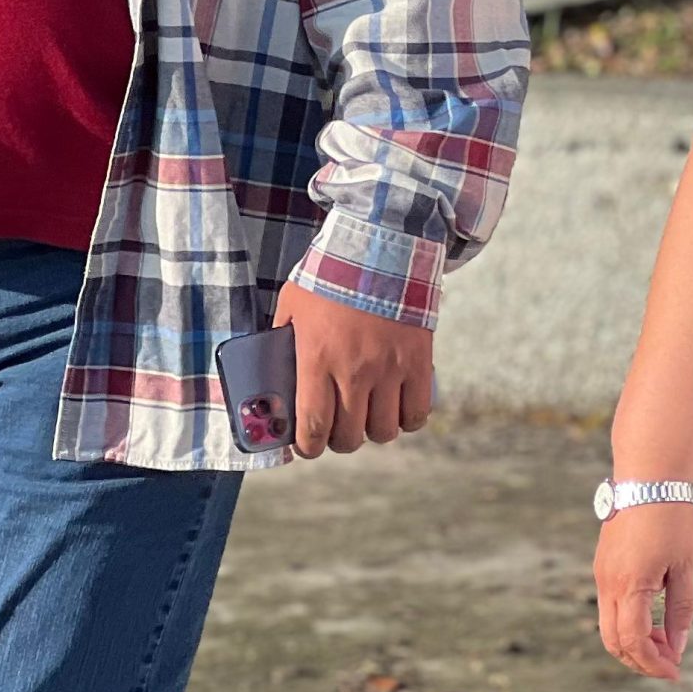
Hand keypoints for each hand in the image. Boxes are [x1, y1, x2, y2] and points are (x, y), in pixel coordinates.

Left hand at [275, 281, 432, 456]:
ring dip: (373, 430)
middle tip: (336, 426)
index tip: (306, 444)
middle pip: (349, 437)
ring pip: (384, 431)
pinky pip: (417, 413)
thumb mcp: (292, 307)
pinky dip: (407, 419)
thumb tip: (272, 378)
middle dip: (338, 440)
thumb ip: (283, 344)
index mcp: (317, 360)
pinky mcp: (419, 362)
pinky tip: (397, 408)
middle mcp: (354, 372)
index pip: (311, 429)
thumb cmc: (329, 275)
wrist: (380, 244)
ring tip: (368, 415)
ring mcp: (390, 369)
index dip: (307, 447)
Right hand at [594, 501, 692, 681]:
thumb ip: (681, 609)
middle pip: (614, 642)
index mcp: (629, 585)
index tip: (676, 672)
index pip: (634, 643)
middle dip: (641, 661)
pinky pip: (609, 607)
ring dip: (634, 643)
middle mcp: (608, 584)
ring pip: (608, 627)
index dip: (654, 665)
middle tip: (670, 663)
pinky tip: (652, 618)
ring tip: (665, 641)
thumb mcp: (684, 566)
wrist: (648, 476)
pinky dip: (628, 623)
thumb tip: (678, 646)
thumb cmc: (671, 518)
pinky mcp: (603, 566)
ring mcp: (602, 574)